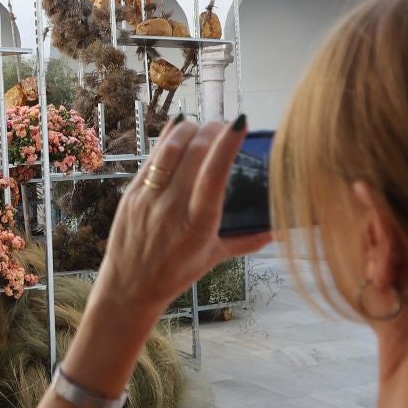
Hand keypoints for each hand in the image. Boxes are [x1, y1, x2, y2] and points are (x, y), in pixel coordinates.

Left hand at [80, 117, 274, 358]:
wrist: (129, 286)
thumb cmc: (175, 273)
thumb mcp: (213, 258)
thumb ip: (246, 241)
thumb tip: (278, 230)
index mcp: (198, 225)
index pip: (215, 176)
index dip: (228, 145)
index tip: (241, 122)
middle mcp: (172, 207)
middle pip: (195, 153)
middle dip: (213, 130)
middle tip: (226, 126)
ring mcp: (149, 197)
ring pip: (171, 148)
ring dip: (190, 128)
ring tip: (204, 126)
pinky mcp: (132, 192)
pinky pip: (152, 156)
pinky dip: (168, 137)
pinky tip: (180, 126)